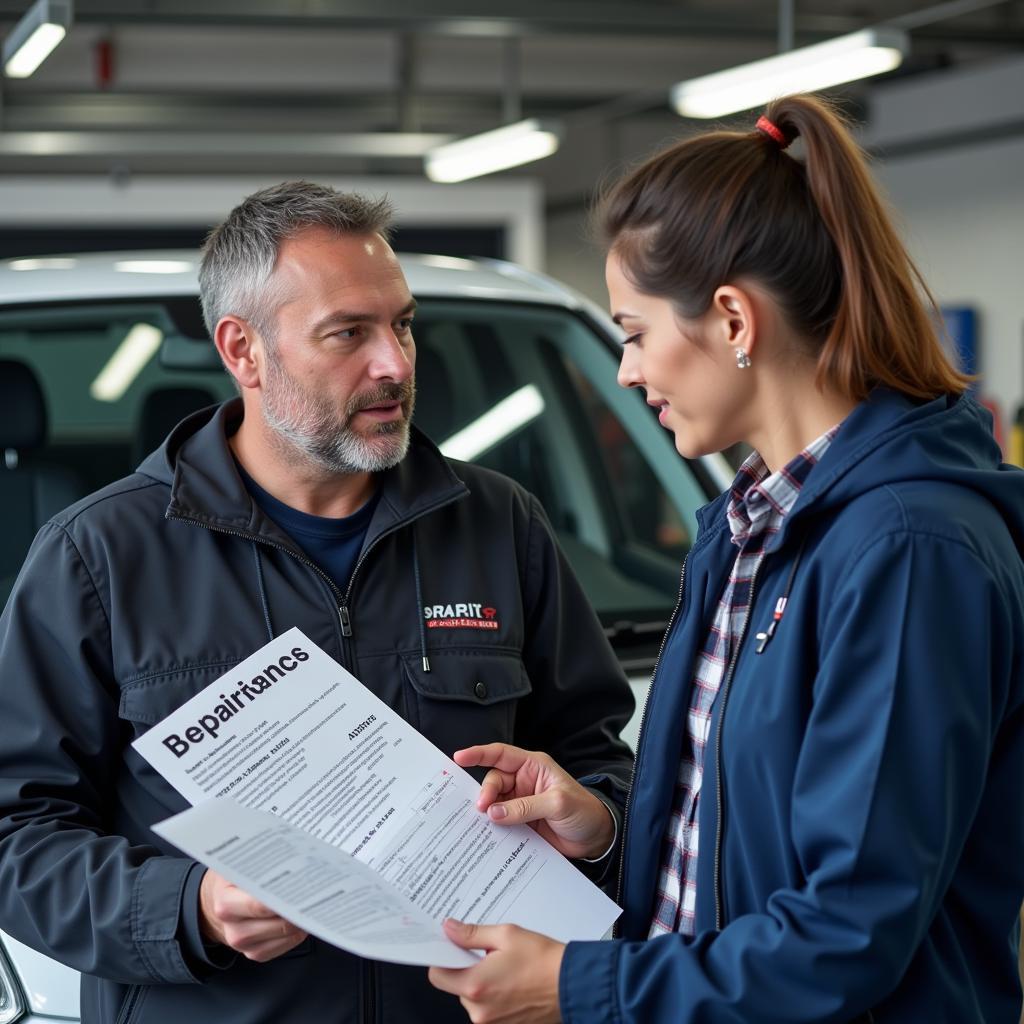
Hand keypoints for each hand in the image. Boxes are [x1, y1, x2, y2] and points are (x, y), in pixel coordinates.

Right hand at [198, 869, 307, 961]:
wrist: (217, 901)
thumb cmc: (234, 879)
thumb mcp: (240, 864)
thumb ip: (262, 862)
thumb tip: (293, 856)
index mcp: (226, 902)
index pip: (260, 904)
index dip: (285, 896)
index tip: (305, 885)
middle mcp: (232, 927)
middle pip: (277, 923)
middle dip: (298, 908)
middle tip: (318, 893)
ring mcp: (243, 944)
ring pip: (283, 935)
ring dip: (300, 920)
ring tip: (312, 903)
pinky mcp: (254, 953)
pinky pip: (283, 947)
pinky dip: (296, 933)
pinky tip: (302, 919)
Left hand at [429, 919, 563, 1023]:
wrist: (573, 985)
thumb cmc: (543, 960)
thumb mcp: (506, 935)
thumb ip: (472, 934)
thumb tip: (450, 929)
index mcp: (475, 985)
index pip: (438, 975)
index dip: (443, 958)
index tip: (452, 948)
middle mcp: (480, 1010)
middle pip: (456, 986)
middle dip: (468, 968)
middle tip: (489, 954)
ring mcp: (492, 1023)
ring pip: (473, 998)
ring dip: (483, 982)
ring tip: (506, 968)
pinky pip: (489, 1009)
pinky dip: (495, 995)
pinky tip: (513, 982)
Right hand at [453, 744, 613, 859]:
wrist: (597, 839)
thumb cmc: (584, 811)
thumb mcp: (557, 804)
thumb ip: (525, 807)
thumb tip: (493, 812)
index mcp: (533, 766)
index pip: (500, 754)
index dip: (478, 753)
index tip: (458, 757)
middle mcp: (523, 781)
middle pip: (493, 781)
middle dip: (485, 793)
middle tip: (483, 810)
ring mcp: (520, 803)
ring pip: (494, 803)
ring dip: (487, 813)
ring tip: (478, 825)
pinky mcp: (520, 823)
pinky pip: (500, 823)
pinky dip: (492, 829)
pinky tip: (486, 837)